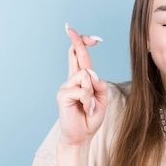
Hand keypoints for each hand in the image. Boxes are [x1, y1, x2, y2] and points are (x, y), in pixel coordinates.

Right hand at [56, 24, 107, 145]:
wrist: (81, 136)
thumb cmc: (90, 117)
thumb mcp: (102, 100)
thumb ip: (100, 86)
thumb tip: (91, 74)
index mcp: (82, 79)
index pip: (81, 57)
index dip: (83, 44)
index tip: (88, 36)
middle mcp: (72, 79)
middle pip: (75, 54)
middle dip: (78, 41)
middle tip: (70, 29)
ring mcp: (66, 86)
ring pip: (86, 76)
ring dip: (93, 92)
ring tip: (90, 106)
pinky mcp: (62, 95)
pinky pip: (83, 90)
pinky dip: (89, 101)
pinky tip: (85, 110)